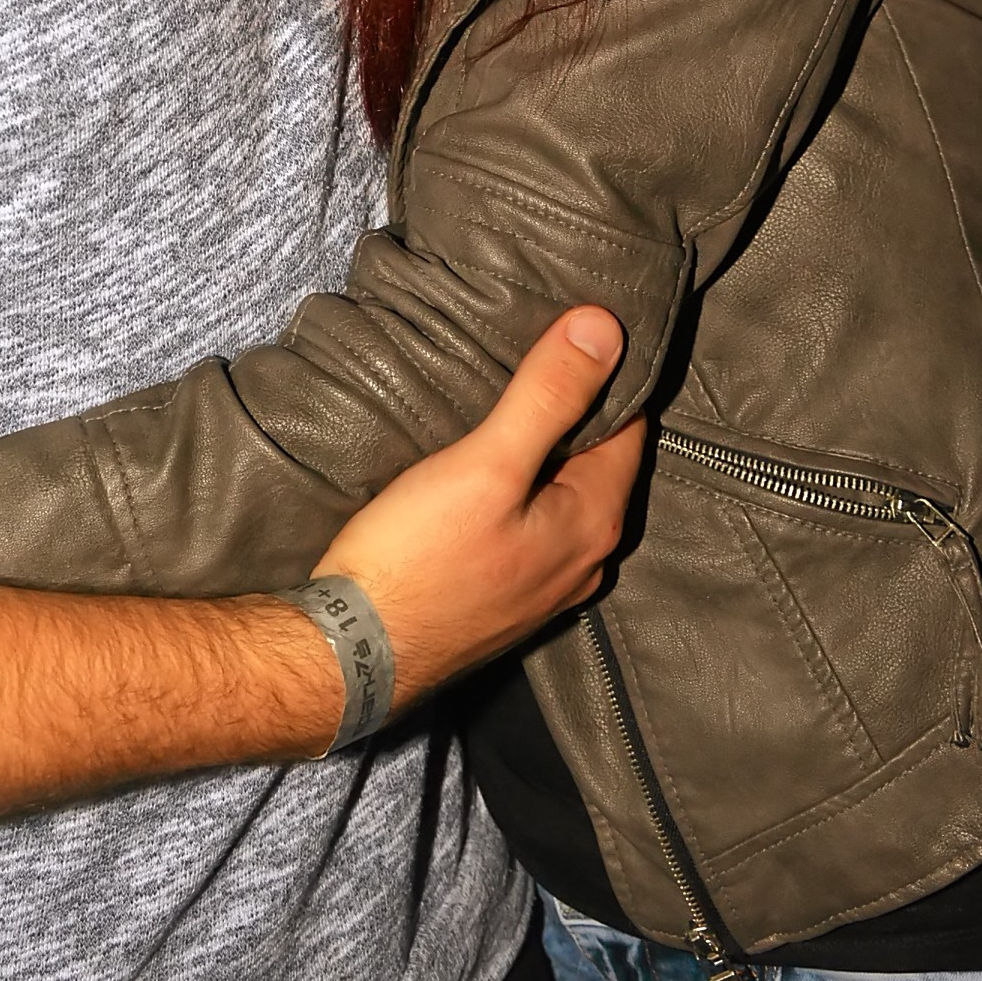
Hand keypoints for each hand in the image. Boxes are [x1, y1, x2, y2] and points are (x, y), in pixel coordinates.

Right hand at [314, 309, 642, 711]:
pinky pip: (532, 525)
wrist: (352, 654)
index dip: (609, 373)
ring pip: (563, 495)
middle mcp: (585, 560)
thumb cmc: (418, 559)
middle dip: (577, 410)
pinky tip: (486, 472)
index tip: (581, 328)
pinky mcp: (504, 598)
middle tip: (542, 352)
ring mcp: (545, 586)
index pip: (630, 426)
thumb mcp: (486, 464)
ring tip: (512, 403)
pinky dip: (521, 490)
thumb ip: (547, 395)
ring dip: (546, 454)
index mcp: (594, 522)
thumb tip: (607, 327)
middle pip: (598, 462)